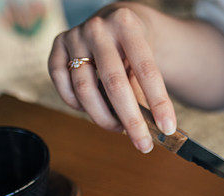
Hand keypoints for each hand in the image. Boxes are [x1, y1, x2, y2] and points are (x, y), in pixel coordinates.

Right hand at [48, 3, 175, 152]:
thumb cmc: (134, 49)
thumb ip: (143, 89)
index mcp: (127, 25)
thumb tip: (146, 130)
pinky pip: (64, 87)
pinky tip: (93, 110)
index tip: (167, 128)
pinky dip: (78, 105)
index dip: (158, 102)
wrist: (113, 23)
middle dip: (131, 120)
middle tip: (144, 144)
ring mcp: (74, 37)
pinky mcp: (56, 48)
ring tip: (119, 128)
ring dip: (104, 117)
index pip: (146, 69)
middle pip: (114, 83)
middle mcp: (98, 28)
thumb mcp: (145, 60)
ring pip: (85, 90)